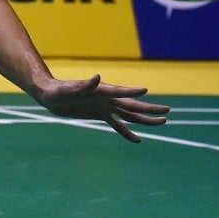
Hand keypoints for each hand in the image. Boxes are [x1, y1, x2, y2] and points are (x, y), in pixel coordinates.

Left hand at [34, 75, 168, 142]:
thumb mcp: (69, 89)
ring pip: (130, 114)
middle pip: (133, 105)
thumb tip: (97, 77)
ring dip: (145, 119)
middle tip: (167, 111)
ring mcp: (106, 107)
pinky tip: (138, 140)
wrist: (51, 96)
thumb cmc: (58, 90)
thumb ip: (84, 85)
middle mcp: (107, 98)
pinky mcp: (101, 115)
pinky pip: (118, 125)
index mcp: (101, 91)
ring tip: (163, 122)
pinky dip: (128, 132)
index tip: (145, 91)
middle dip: (150, 109)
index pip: (120, 92)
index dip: (132, 92)